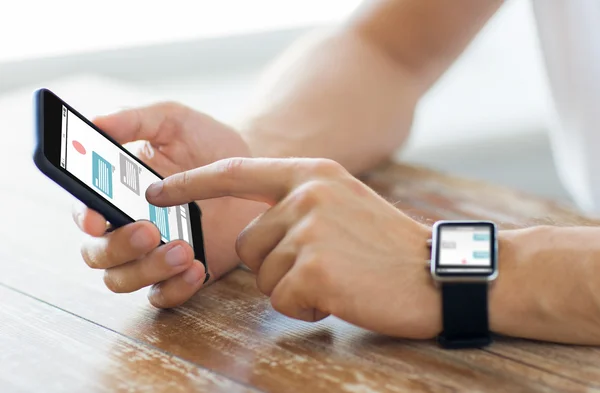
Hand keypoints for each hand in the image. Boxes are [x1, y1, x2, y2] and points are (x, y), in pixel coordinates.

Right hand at [73, 103, 266, 307]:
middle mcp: (126, 227)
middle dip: (118, 247)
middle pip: (98, 254)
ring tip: (184, 248)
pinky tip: (197, 268)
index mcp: (115, 193)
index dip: (85, 218)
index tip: (98, 218)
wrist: (250, 171)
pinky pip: (163, 295)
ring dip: (147, 269)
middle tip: (149, 230)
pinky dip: (175, 288)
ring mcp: (152, 254)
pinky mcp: (180, 273)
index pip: (85, 211)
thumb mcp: (173, 121)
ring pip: (124, 280)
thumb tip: (98, 121)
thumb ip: (136, 120)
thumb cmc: (205, 143)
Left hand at [146, 157, 440, 337]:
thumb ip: (298, 203)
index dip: (192, 182)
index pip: (236, 172)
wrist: (438, 274)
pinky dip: (306, 307)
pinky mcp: (314, 269)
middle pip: (246, 242)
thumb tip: (254, 230)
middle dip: (273, 265)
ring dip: (292, 286)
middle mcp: (306, 195)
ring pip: (262, 274)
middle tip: (323, 267)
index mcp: (312, 173)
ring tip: (338, 278)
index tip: (158, 190)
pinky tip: (342, 295)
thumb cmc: (387, 246)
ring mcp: (309, 231)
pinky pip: (281, 299)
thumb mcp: (343, 202)